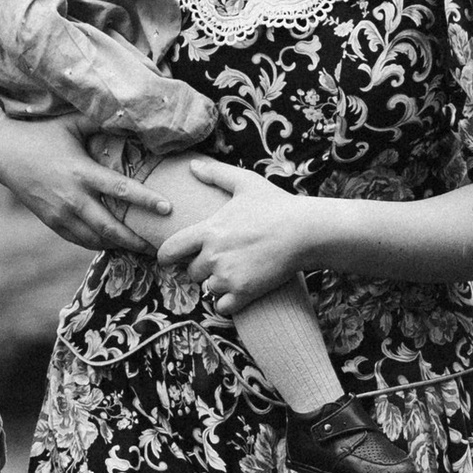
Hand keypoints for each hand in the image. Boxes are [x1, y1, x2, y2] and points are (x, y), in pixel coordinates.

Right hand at [0, 111, 171, 252]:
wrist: (6, 154)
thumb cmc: (43, 133)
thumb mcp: (71, 123)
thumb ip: (101, 122)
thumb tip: (133, 116)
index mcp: (81, 172)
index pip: (120, 190)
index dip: (145, 200)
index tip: (168, 209)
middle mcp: (72, 198)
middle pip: (110, 227)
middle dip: (136, 240)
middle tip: (160, 247)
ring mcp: (61, 214)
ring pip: (96, 239)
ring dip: (120, 247)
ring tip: (143, 250)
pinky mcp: (53, 222)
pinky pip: (80, 240)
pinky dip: (100, 244)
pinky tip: (116, 245)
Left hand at [154, 161, 312, 310]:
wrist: (305, 231)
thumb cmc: (276, 205)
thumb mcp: (245, 183)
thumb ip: (216, 174)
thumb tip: (193, 165)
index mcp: (209, 231)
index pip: (170, 250)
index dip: (167, 256)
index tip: (171, 259)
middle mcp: (213, 256)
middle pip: (192, 272)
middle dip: (202, 268)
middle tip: (220, 260)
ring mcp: (228, 276)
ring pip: (208, 289)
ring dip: (217, 284)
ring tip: (236, 272)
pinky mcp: (245, 292)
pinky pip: (223, 307)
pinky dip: (228, 303)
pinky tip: (239, 292)